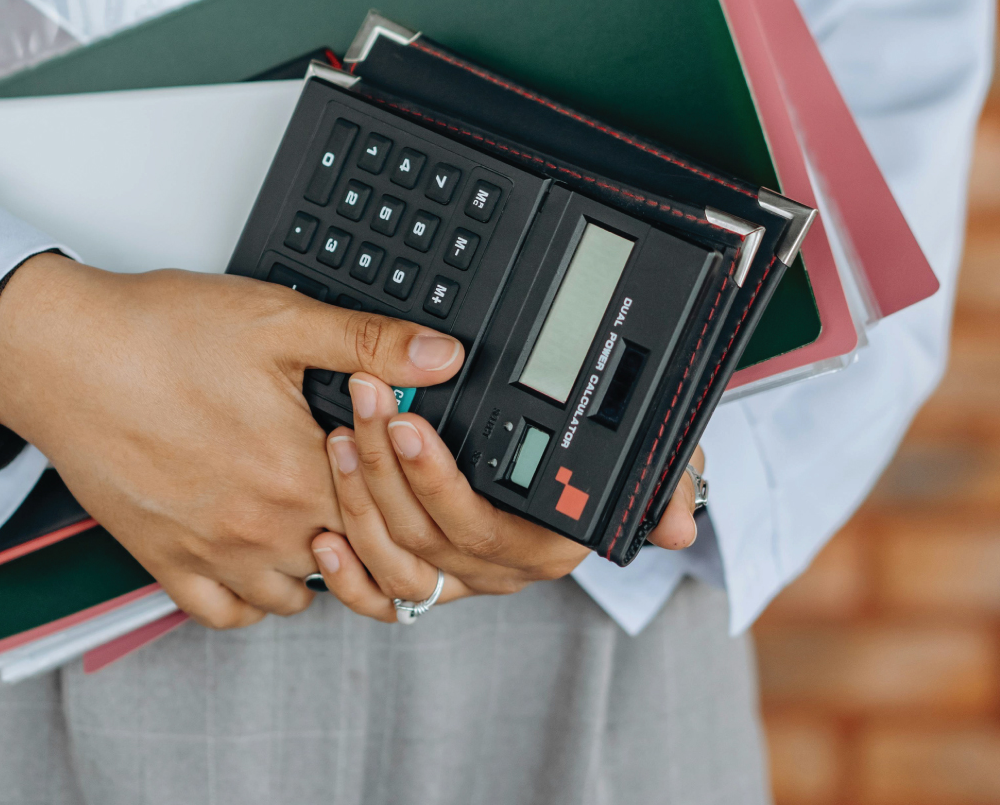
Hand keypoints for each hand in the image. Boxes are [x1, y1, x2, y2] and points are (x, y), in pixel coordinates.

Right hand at [0, 256, 464, 629]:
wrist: (63, 355)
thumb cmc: (159, 332)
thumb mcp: (280, 319)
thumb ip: (369, 343)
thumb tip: (443, 357)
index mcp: (301, 471)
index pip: (389, 512)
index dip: (399, 484)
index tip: (392, 456)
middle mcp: (262, 527)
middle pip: (350, 559)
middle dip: (363, 527)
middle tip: (357, 487)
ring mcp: (213, 554)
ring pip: (296, 596)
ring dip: (313, 564)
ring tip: (309, 514)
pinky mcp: (165, 563)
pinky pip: (226, 615)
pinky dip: (250, 597)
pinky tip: (256, 555)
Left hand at [308, 371, 704, 621]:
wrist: (588, 467)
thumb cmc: (608, 457)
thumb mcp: (652, 457)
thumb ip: (667, 484)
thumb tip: (677, 526)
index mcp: (548, 544)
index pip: (482, 526)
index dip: (436, 481)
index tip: (408, 425)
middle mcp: (501, 569)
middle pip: (427, 535)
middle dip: (384, 467)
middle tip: (364, 401)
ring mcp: (460, 578)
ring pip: (397, 561)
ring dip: (358, 501)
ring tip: (339, 437)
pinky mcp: (426, 579)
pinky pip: (382, 599)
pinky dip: (348, 576)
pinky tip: (322, 534)